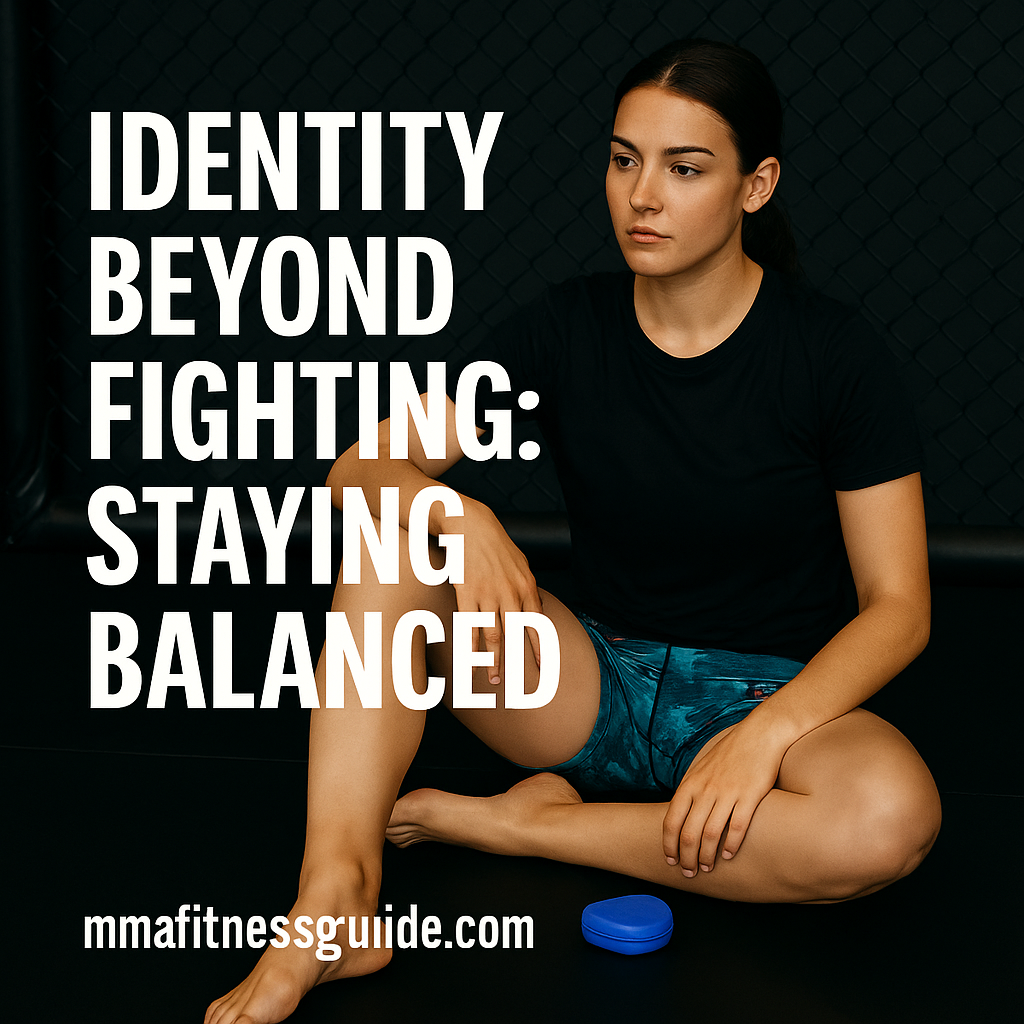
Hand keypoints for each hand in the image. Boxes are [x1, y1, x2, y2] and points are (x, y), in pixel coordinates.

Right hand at [456, 500, 542, 683]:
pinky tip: (470, 662)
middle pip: (517, 635)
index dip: (540, 648)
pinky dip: (470, 647)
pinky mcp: (466, 593)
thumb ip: (527, 586)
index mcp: (526, 586)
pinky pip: (469, 626)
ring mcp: (487, 594)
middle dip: (518, 662)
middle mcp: (510, 593)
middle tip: (520, 685)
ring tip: (494, 679)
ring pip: (493, 635)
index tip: (544, 667)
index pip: (537, 624)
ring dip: (494, 660)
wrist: (471, 524)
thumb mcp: (521, 562)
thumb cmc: (495, 543)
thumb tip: (534, 606)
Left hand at [662, 718, 788, 875]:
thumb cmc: (730, 751)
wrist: (760, 734)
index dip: (669, 843)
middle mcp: (706, 789)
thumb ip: (691, 787)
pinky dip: (731, 845)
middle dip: (686, 856)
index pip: (671, 819)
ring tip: (706, 867)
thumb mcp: (702, 766)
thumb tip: (681, 809)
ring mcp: (727, 792)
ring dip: (706, 855)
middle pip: (689, 832)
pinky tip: (728, 855)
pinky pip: (737, 827)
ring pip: (711, 834)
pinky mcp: (749, 796)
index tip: (669, 859)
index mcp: (691, 782)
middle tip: (688, 872)